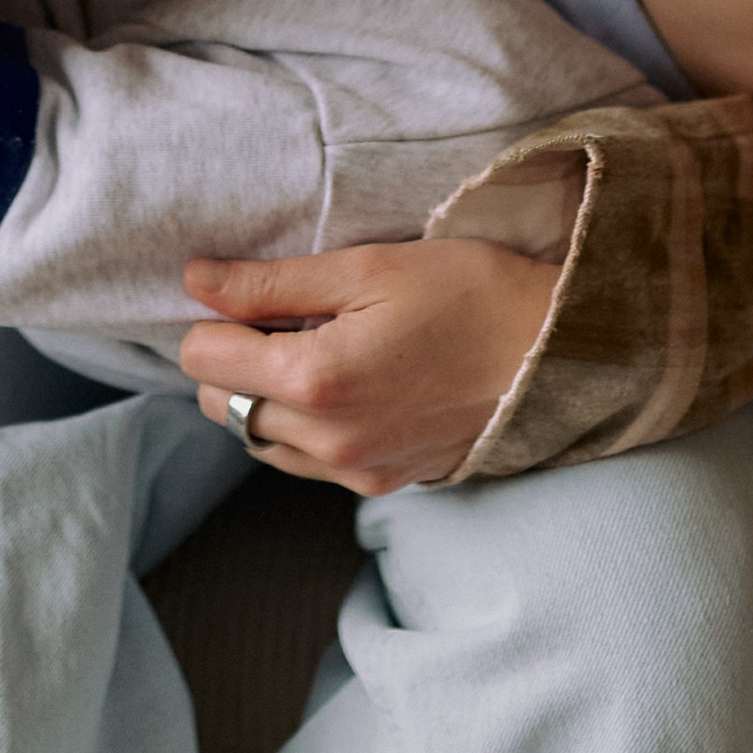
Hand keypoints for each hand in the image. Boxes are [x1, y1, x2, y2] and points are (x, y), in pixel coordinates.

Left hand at [179, 237, 560, 492]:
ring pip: (257, 440)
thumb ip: (272, 282)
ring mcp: (354, 473)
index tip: (253, 294)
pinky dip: (302, 427)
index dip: (216, 317)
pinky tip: (344, 386)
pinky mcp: (381, 485)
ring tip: (316, 349)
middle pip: (219, 404)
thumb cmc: (467, 294)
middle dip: (234, 359)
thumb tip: (196, 279)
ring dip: (264, 397)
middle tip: (285, 318)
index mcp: (314, 380)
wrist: (556, 354)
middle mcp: (326, 441)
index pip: (202, 359)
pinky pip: (305, 463)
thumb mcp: (367, 267)